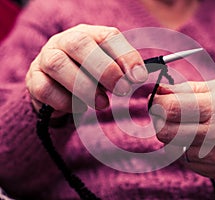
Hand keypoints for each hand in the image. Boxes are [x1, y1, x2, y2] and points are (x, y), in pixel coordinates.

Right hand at [26, 24, 147, 116]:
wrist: (57, 83)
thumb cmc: (89, 73)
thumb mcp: (109, 68)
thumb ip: (123, 70)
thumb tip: (137, 77)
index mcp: (89, 34)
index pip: (109, 37)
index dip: (126, 57)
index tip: (138, 78)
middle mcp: (64, 40)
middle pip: (80, 44)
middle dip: (105, 70)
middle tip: (121, 90)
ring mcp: (46, 57)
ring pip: (58, 65)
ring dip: (84, 87)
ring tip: (102, 103)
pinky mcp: (33, 79)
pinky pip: (45, 89)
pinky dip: (65, 101)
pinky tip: (78, 108)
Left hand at [151, 79, 214, 178]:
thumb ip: (184, 90)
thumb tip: (157, 92)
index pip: (170, 109)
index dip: (156, 104)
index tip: (156, 100)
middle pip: (165, 133)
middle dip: (160, 121)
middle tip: (168, 113)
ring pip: (173, 147)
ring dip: (175, 135)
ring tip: (192, 125)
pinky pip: (187, 159)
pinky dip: (187, 148)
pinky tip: (202, 139)